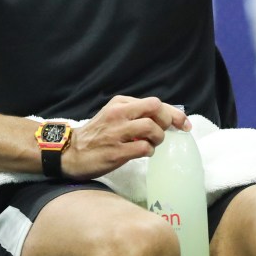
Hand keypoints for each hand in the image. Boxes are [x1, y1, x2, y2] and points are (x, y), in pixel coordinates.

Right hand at [61, 95, 188, 179]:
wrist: (70, 152)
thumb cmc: (96, 134)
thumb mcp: (114, 114)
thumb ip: (135, 113)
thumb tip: (166, 117)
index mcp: (120, 103)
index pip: (155, 102)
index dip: (174, 113)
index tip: (185, 124)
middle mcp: (119, 114)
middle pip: (156, 109)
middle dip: (168, 121)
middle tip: (165, 132)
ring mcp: (117, 132)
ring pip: (152, 128)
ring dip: (158, 138)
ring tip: (152, 143)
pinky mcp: (116, 151)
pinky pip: (143, 148)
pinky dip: (149, 151)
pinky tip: (144, 152)